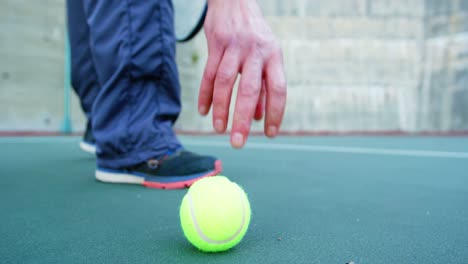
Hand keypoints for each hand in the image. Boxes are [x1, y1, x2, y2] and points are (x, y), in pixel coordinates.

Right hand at [198, 0, 286, 147]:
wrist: (235, 0)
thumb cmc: (254, 35)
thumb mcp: (267, 55)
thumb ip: (264, 86)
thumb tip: (261, 118)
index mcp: (274, 56)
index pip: (278, 89)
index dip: (276, 113)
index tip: (270, 134)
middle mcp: (256, 52)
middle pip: (249, 90)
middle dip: (243, 119)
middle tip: (238, 143)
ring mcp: (235, 47)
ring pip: (225, 83)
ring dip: (221, 109)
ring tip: (219, 130)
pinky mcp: (215, 44)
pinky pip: (208, 74)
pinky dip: (206, 95)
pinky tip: (205, 112)